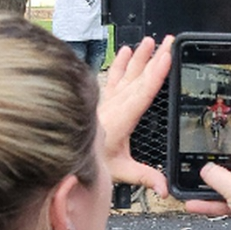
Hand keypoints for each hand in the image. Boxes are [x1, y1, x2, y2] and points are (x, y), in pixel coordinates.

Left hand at [98, 35, 172, 196]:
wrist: (62, 156)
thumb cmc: (90, 162)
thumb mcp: (120, 171)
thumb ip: (144, 177)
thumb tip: (164, 188)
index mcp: (122, 117)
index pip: (144, 91)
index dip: (157, 73)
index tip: (167, 56)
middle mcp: (115, 105)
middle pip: (139, 76)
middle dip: (155, 57)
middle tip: (168, 41)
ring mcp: (108, 100)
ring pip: (127, 73)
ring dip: (140, 57)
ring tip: (150, 41)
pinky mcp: (103, 100)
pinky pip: (113, 77)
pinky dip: (121, 63)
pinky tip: (126, 52)